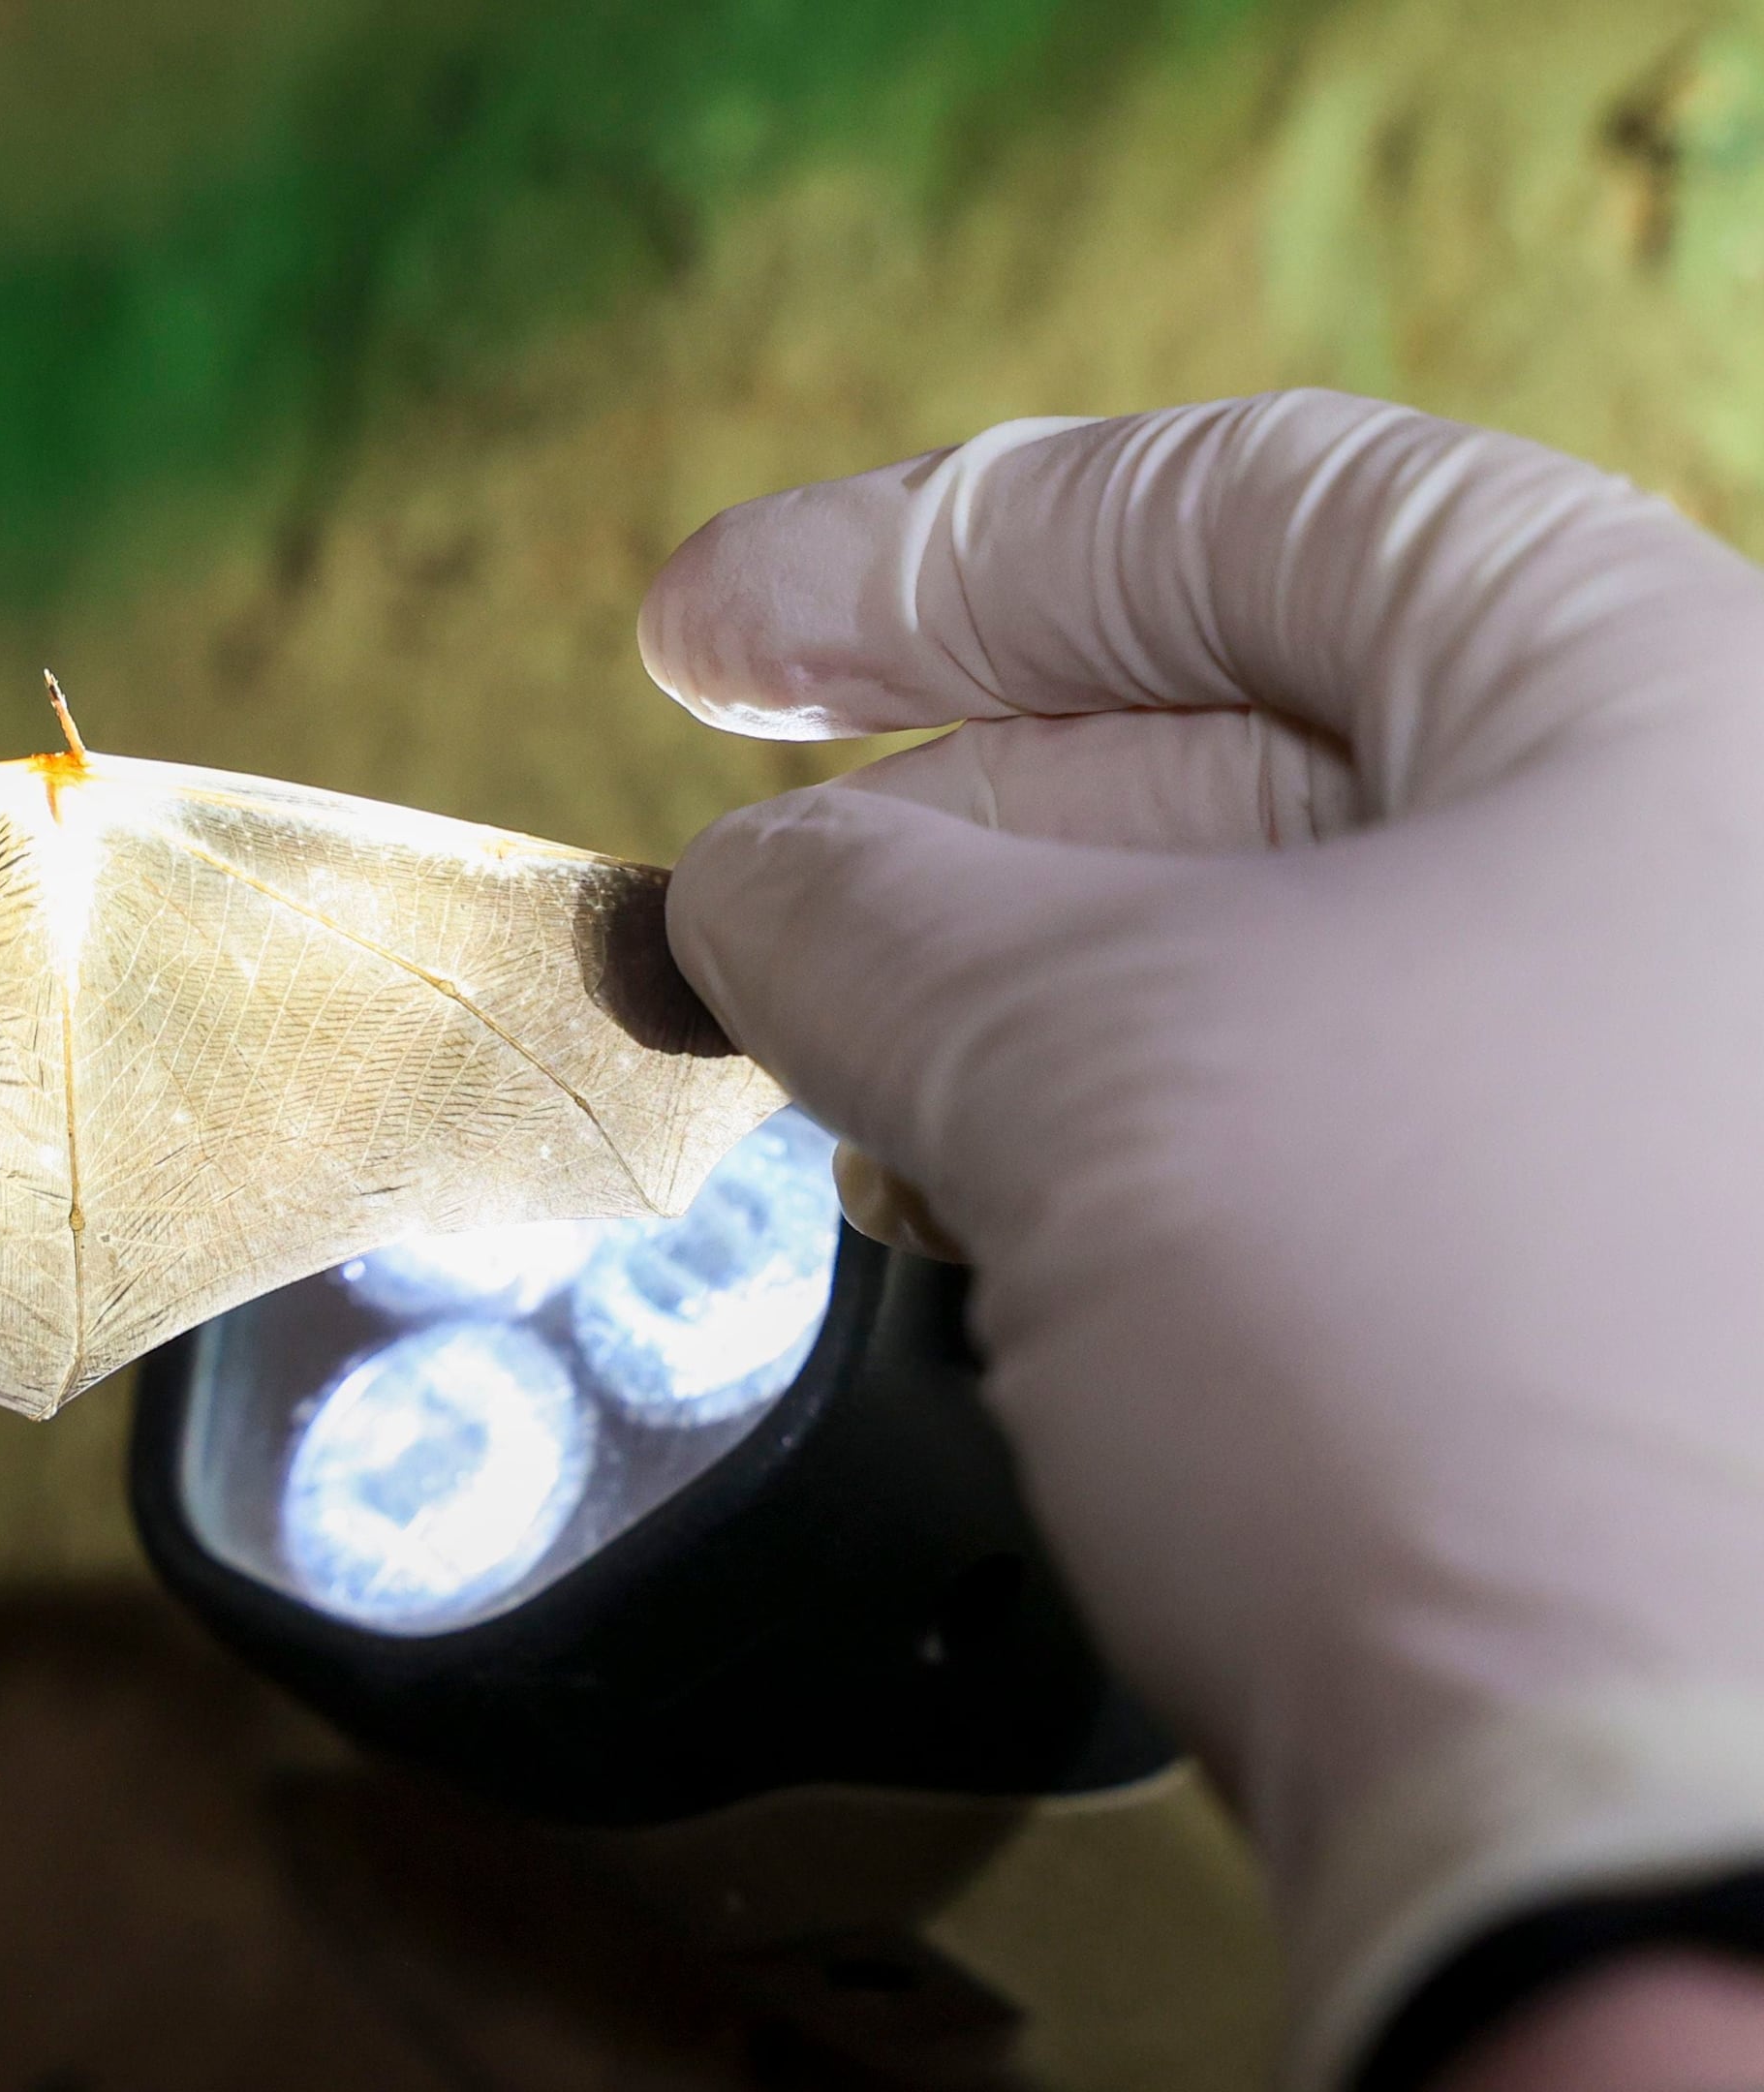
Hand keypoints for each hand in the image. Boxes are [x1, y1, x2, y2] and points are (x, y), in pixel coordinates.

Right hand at [643, 391, 1763, 2088]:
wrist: (1640, 1816)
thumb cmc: (1433, 1353)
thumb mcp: (1079, 1049)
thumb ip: (866, 906)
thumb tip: (746, 885)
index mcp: (1674, 708)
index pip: (1276, 508)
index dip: (949, 546)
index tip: (712, 633)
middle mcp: (1721, 878)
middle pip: (1273, 741)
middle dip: (959, 808)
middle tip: (739, 886)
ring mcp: (1677, 1102)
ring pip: (1287, 963)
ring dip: (1015, 996)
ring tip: (818, 1058)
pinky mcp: (1607, 1302)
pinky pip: (1330, 1139)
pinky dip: (1123, 1142)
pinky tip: (963, 1208)